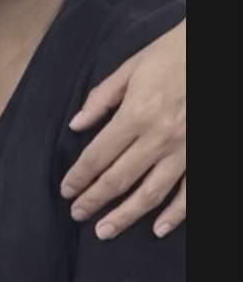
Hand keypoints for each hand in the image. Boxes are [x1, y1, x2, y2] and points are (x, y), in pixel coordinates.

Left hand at [61, 20, 185, 239]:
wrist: (215, 50)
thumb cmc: (170, 55)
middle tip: (77, 214)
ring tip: (105, 231)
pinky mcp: (203, 156)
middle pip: (118, 179)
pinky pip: (188, 193)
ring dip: (126, 215)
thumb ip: (101, 99)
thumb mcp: (130, 68)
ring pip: (150, 193)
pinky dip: (174, 214)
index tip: (66, 191)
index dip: (79, 177)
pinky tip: (158, 229)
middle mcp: (158, 138)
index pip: (98, 156)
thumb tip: (76, 125)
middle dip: (94, 200)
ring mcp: (183, 150)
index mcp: (136, 114)